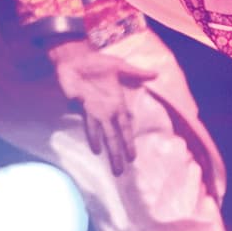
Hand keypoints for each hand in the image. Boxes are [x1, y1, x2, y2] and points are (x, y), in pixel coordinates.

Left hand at [46, 36, 144, 176]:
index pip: (125, 127)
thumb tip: (156, 74)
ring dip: (109, 151)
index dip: (129, 141)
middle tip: (121, 172)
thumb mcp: (119, 66)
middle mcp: (106, 112)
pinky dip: (94, 135)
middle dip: (119, 154)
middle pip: (115, 137)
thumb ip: (137, 73)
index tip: (133, 157)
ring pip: (104, 136)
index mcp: (116, 104)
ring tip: (113, 167)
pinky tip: (96, 149)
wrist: (75, 58)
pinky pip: (90, 124)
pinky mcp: (82, 107)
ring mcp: (94, 111)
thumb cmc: (96, 63)